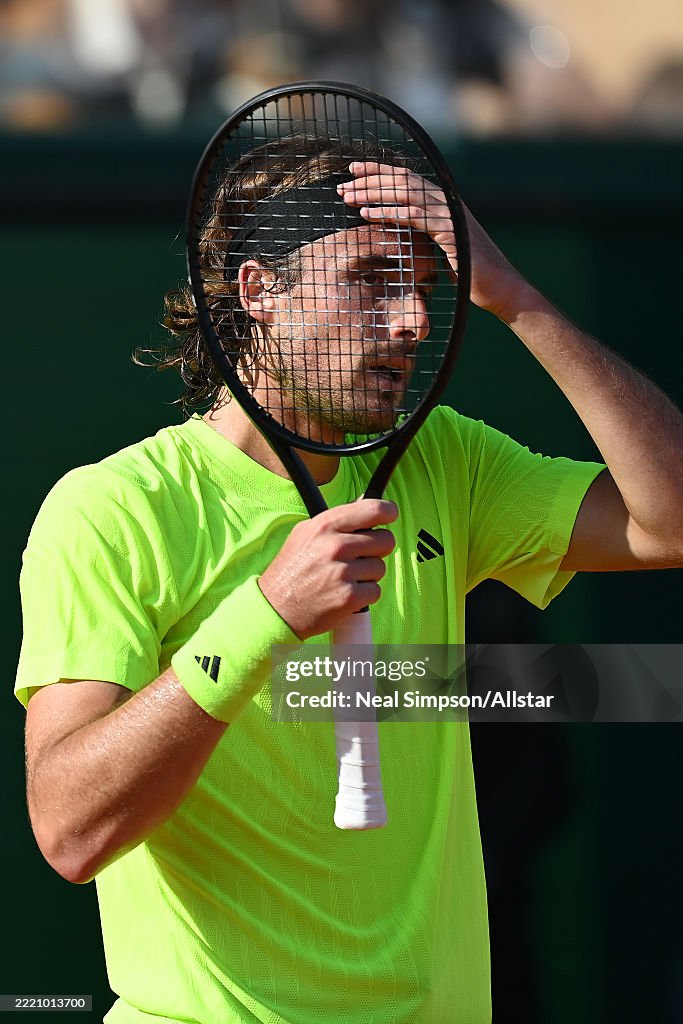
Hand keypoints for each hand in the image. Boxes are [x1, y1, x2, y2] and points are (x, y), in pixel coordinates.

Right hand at [258, 499, 397, 638]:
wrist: (276, 608)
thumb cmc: (292, 569)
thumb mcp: (306, 533)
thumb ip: (338, 519)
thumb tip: (367, 502)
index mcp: (325, 526)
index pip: (372, 509)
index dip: (388, 511)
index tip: (390, 514)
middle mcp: (335, 546)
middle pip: (385, 540)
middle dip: (377, 549)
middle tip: (360, 556)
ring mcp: (343, 572)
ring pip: (380, 567)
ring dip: (368, 574)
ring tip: (345, 577)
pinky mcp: (349, 597)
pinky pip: (375, 591)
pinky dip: (364, 594)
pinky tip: (345, 592)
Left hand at [339, 162, 530, 320]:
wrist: (501, 288)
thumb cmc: (472, 274)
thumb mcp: (445, 247)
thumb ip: (428, 233)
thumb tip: (406, 232)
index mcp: (445, 201)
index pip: (408, 179)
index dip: (380, 172)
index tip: (355, 171)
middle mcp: (448, 200)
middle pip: (403, 180)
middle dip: (370, 180)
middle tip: (343, 184)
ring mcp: (450, 213)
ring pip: (404, 194)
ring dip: (372, 194)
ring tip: (347, 197)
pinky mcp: (449, 230)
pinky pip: (412, 216)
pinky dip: (387, 213)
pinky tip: (367, 214)